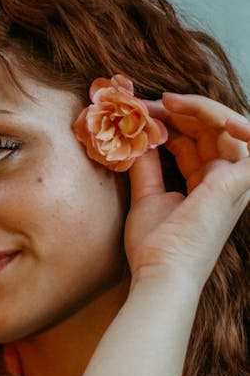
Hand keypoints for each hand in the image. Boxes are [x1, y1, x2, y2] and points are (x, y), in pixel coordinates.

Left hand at [124, 92, 249, 285]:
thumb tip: (137, 136)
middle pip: (211, 130)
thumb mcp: (147, 196)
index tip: (140, 113)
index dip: (170, 123)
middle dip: (180, 111)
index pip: (194, 141)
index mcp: (207, 186)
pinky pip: (249, 144)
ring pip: (227, 128)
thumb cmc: (155, 246)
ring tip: (164, 102)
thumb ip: (146, 166)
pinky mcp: (236, 183)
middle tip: (147, 103)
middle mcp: (225, 182)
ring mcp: (234, 183)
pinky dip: (235, 124)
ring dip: (197, 108)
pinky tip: (207, 113)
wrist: (161, 273)